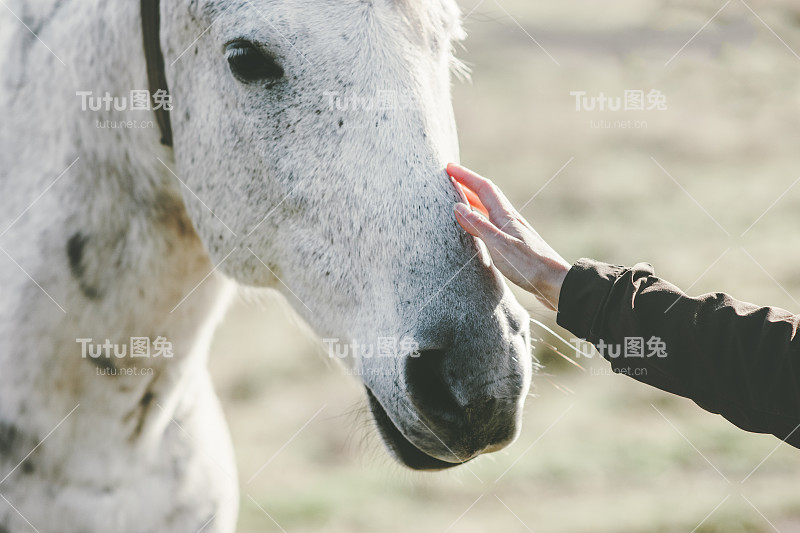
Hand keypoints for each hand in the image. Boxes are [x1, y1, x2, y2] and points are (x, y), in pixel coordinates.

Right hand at [447, 163, 570, 310]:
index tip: (449, 168)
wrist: (556, 282)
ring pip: (490, 208)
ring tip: (459, 198)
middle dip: (468, 183)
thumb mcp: (499, 246)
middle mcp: (510, 220)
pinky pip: (493, 223)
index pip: (483, 188)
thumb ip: (479, 226)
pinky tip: (479, 226)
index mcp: (506, 217)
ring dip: (474, 199)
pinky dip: (481, 217)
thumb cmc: (530, 266)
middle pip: (487, 194)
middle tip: (451, 178)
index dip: (466, 176)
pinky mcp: (515, 243)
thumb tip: (458, 207)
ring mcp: (513, 231)